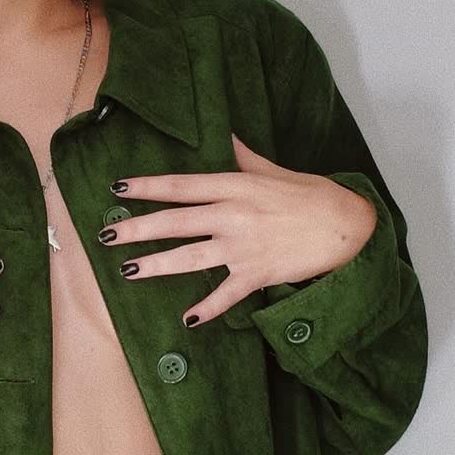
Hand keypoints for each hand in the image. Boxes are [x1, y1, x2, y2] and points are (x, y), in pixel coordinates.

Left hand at [100, 133, 377, 326]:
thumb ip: (244, 157)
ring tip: (128, 271)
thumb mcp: (275, 170)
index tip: (118, 190)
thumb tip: (224, 135)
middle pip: (176, 221)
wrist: (348, 226)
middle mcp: (234, 215)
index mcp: (236, 186)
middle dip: (137, 228)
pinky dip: (207, 308)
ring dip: (157, 265)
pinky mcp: (258, 274)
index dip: (148, 187)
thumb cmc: (313, 195)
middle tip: (105, 235)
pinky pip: (226, 294)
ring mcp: (244, 246)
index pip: (182, 186)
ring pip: (191, 257)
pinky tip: (187, 319)